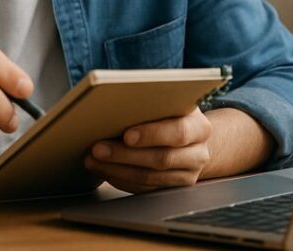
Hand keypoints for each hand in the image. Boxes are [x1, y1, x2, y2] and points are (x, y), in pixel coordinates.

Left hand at [83, 108, 212, 192]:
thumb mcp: (171, 103)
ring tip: (93, 160)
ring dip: (116, 169)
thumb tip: (115, 105)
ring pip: (149, 178)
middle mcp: (198, 154)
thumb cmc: (174, 114)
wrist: (193, 138)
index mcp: (199, 127)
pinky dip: (120, 180)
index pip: (178, 132)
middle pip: (161, 159)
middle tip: (97, 148)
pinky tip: (103, 170)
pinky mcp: (173, 189)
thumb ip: (153, 103)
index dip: (152, 134)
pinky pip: (144, 189)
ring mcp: (187, 175)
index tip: (126, 135)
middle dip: (124, 154)